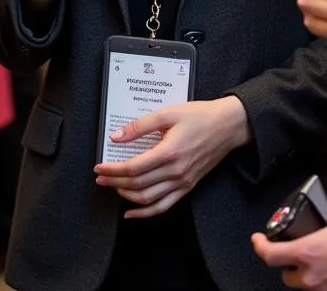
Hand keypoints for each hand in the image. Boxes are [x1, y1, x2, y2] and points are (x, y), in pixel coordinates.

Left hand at [92, 96, 250, 217]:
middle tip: (100, 177)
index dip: (113, 170)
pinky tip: (132, 212)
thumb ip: (140, 126)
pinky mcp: (188, 186)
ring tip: (112, 187)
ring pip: (148, 199)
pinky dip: (146, 213)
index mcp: (169, 152)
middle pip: (137, 185)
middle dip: (114, 182)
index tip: (99, 167)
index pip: (133, 168)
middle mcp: (175, 171)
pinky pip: (164, 206)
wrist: (227, 126)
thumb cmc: (199, 116)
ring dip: (126, 196)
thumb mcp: (168, 113)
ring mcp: (182, 182)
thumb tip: (117, 137)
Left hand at [251, 198, 326, 289]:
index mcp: (306, 253)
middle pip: (287, 278)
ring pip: (308, 288)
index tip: (258, 240)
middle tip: (296, 256)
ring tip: (320, 266)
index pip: (271, 255)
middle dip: (289, 268)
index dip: (260, 247)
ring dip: (310, 278)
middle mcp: (312, 276)